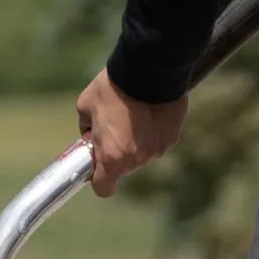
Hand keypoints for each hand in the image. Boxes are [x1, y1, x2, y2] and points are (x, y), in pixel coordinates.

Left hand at [78, 69, 187, 198]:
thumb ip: (86, 128)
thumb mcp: (85, 106)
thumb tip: (90, 135)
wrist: (149, 69)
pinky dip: (153, 132)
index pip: (104, 188)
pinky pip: (158, 141)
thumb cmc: (113, 88)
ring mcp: (157, 150)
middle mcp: (136, 159)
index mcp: (112, 157)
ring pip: (142, 154)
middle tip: (114, 128)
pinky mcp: (172, 138)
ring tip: (133, 115)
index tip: (97, 166)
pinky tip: (150, 112)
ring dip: (136, 142)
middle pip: (124, 168)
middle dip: (117, 154)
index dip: (99, 179)